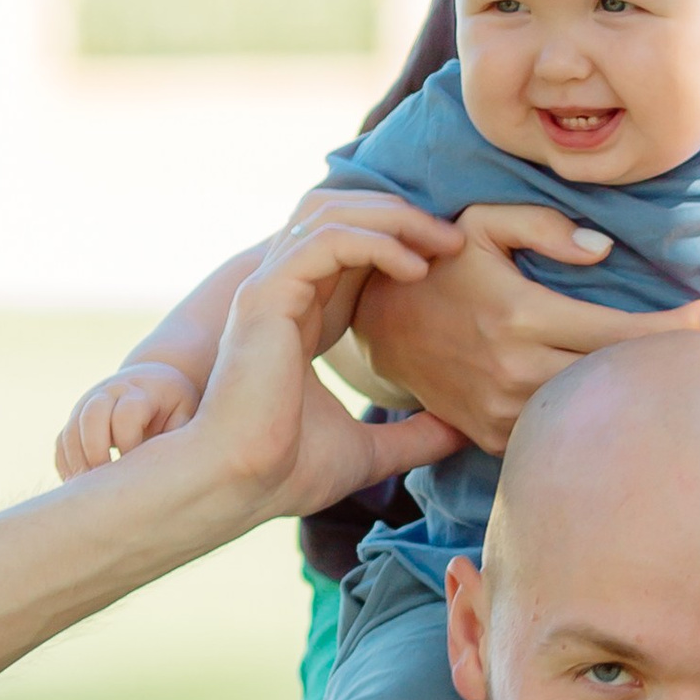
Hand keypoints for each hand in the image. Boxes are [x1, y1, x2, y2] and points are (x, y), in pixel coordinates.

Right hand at [55, 357, 202, 480]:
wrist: (154, 383)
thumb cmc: (177, 407)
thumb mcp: (187, 416)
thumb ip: (180, 439)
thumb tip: (166, 474)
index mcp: (142, 390)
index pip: (126, 415)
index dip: (130, 445)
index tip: (142, 470)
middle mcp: (110, 392)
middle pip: (91, 417)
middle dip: (97, 454)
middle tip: (111, 484)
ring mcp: (87, 404)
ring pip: (70, 433)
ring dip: (79, 466)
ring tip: (96, 495)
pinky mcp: (75, 420)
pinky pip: (61, 445)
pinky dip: (68, 468)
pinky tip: (84, 491)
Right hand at [191, 212, 464, 527]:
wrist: (238, 485)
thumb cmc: (286, 471)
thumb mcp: (370, 450)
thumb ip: (414, 436)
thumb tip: (461, 436)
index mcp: (303, 318)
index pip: (353, 250)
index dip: (403, 242)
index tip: (454, 262)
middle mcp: (284, 292)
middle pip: (343, 215)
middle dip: (403, 216)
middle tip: (456, 239)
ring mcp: (271, 288)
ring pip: (334, 213)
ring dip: (395, 218)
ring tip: (443, 243)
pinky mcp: (267, 294)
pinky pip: (327, 239)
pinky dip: (375, 242)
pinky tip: (415, 268)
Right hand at [353, 201, 699, 452]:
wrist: (378, 328)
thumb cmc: (441, 266)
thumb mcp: (482, 223)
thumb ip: (545, 226)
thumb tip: (604, 250)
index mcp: (521, 315)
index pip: (616, 331)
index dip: (671, 330)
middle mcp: (515, 369)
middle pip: (614, 379)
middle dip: (666, 368)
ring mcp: (504, 411)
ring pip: (590, 414)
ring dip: (634, 400)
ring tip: (674, 383)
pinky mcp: (494, 437)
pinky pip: (557, 434)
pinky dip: (591, 422)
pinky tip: (624, 412)